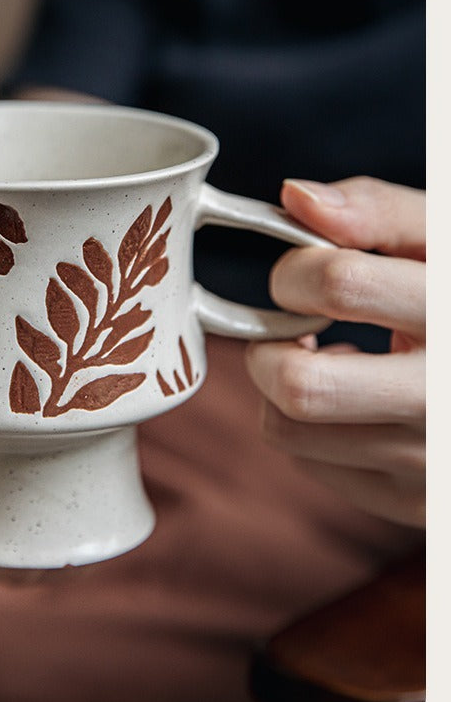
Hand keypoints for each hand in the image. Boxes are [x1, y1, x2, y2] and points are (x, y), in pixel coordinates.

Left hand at [245, 176, 424, 527]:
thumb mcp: (442, 238)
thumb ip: (377, 211)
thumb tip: (295, 199)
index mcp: (449, 313)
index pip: (340, 285)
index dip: (297, 270)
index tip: (303, 273)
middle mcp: (442, 398)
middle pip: (301, 387)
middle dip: (269, 346)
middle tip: (292, 326)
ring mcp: (429, 461)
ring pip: (290, 431)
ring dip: (284, 386)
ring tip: (328, 357)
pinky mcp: (414, 503)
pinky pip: (312, 465)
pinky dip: (310, 427)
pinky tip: (353, 399)